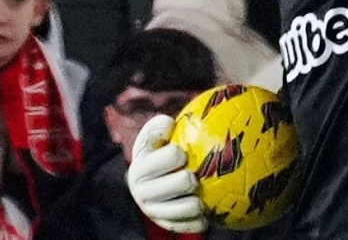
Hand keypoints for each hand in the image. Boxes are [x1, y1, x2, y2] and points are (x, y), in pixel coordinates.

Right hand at [127, 114, 207, 232]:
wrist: (153, 179)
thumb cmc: (160, 150)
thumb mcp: (155, 135)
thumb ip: (160, 127)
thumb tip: (169, 122)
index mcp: (140, 168)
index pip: (168, 157)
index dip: (176, 155)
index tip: (182, 153)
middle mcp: (142, 192)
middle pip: (178, 183)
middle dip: (188, 178)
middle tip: (193, 175)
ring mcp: (153, 211)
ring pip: (186, 208)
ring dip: (196, 202)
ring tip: (201, 196)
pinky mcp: (166, 225)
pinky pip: (188, 226)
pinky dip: (198, 220)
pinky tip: (207, 213)